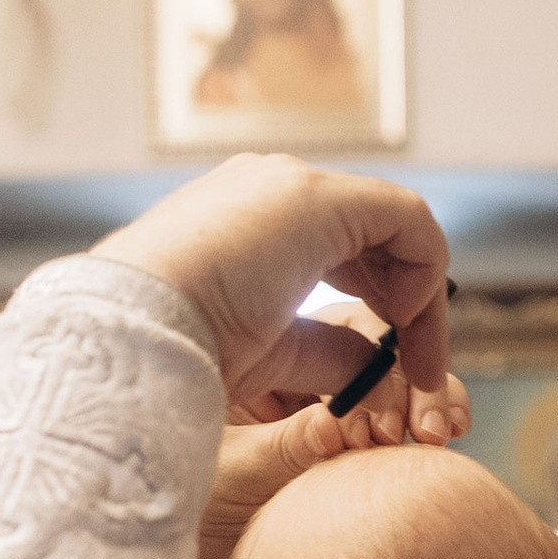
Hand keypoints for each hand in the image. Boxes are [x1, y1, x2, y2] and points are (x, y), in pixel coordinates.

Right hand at [101, 157, 454, 422]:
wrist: (133, 336)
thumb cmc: (181, 355)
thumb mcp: (268, 355)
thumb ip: (326, 352)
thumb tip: (377, 368)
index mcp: (241, 220)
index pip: (334, 250)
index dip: (377, 302)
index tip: (393, 368)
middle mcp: (268, 188)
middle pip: (371, 236)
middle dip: (408, 302)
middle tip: (422, 372)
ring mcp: (290, 186)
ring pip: (395, 227)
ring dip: (421, 299)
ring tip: (421, 363)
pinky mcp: (317, 197)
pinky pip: (407, 220)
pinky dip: (424, 273)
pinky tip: (402, 323)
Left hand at [194, 344, 473, 558]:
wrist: (183, 548)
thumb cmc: (189, 504)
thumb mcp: (232, 472)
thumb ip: (285, 448)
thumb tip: (333, 425)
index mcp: (272, 362)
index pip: (347, 331)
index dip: (381, 359)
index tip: (388, 411)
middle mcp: (307, 379)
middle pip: (383, 353)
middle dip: (415, 384)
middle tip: (428, 429)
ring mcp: (333, 413)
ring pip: (400, 389)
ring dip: (429, 405)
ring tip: (436, 438)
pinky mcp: (351, 452)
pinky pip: (398, 433)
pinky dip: (424, 436)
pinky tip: (436, 453)